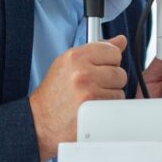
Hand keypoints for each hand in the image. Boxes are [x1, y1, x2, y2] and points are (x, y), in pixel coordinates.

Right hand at [28, 35, 128, 161]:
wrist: (40, 121)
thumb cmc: (55, 93)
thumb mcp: (69, 64)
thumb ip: (97, 50)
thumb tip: (121, 40)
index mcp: (75, 57)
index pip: (113, 51)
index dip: (110, 61)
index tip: (101, 68)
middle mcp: (82, 72)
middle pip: (119, 72)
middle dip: (110, 80)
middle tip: (93, 86)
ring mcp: (88, 91)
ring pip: (120, 90)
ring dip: (110, 95)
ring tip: (92, 98)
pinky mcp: (94, 109)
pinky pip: (116, 104)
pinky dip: (108, 108)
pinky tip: (94, 108)